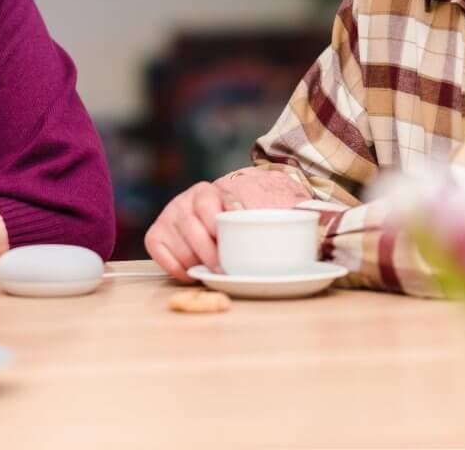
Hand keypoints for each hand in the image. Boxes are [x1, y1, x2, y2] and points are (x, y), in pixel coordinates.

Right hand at [144, 169, 311, 282]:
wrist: (210, 218)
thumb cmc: (236, 221)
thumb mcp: (251, 214)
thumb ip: (272, 215)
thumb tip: (308, 221)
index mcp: (207, 192)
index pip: (209, 207)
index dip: (216, 228)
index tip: (227, 246)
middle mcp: (184, 201)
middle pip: (192, 227)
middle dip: (208, 252)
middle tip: (223, 270)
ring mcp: (168, 216)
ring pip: (176, 242)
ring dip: (193, 261)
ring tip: (210, 272)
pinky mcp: (156, 233)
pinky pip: (158, 250)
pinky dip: (173, 265)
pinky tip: (190, 272)